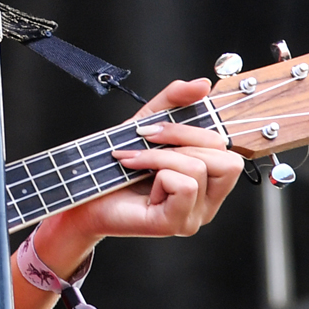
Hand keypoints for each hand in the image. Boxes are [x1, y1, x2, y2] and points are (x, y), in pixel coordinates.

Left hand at [31, 79, 244, 275]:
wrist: (84, 196)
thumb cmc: (117, 168)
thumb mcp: (147, 124)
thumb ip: (174, 101)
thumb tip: (203, 84)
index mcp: (207, 182)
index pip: (225, 147)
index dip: (193, 129)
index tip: (155, 128)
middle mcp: (207, 203)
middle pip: (223, 156)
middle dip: (179, 139)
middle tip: (145, 141)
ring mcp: (194, 217)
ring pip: (200, 167)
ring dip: (160, 156)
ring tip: (134, 161)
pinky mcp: (176, 224)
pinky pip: (185, 185)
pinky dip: (157, 172)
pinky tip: (137, 177)